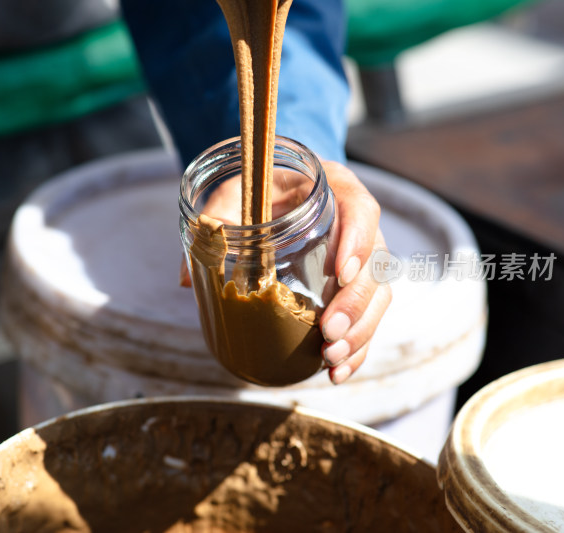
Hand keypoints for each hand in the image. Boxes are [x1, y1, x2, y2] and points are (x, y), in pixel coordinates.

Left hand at [180, 161, 390, 384]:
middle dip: (355, 302)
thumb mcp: (231, 195)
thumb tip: (185, 280)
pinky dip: (358, 347)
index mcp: (332, 187)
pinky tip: (336, 371)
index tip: (338, 274)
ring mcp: (358, 256)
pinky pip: (368, 318)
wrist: (271, 190)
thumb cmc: (253, 189)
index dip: (357, 242)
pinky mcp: (352, 286)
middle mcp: (354, 222)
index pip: (361, 209)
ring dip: (360, 331)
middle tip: (327, 331)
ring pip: (378, 295)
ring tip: (330, 357)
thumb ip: (213, 224)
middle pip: (376, 262)